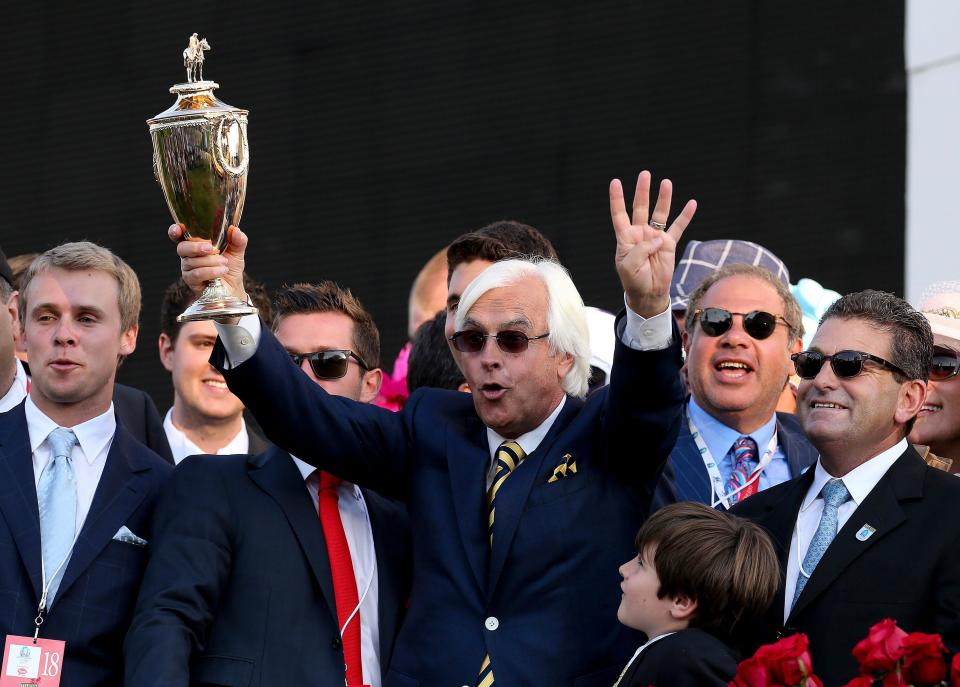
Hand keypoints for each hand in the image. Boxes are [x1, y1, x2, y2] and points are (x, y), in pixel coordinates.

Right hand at [169, 224, 247, 300]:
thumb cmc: (231, 266)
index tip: (179, 229)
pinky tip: (222, 271)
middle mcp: (188, 255)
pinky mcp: (191, 281)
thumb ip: (238, 239)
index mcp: (195, 243)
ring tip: (224, 263)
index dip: (176, 230)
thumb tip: (235, 230)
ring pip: (191, 262)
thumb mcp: (237, 251)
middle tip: (211, 248)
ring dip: (210, 261)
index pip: (180, 235)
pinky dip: (210, 271)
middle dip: (195, 247)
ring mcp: (188, 269)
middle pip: (182, 248)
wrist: (234, 287)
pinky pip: (196, 274)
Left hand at [609, 170, 696, 316]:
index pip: (619, 214)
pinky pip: (678, 227)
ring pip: (659, 213)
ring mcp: (655, 237)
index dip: (617, 199)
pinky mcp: (669, 244)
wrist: (649, 293)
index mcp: (625, 238)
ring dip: (663, 198)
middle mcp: (640, 234)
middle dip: (642, 191)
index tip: (615, 182)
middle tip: (645, 174)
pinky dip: (685, 216)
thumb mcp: (630, 267)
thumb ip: (640, 250)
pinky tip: (691, 203)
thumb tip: (658, 238)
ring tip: (666, 182)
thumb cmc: (634, 281)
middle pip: (640, 208)